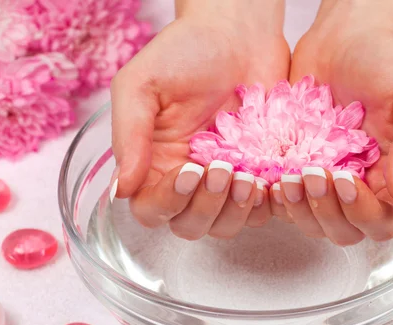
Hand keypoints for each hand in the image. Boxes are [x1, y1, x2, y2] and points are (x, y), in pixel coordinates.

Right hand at [111, 0, 288, 239]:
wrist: (238, 32)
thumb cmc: (185, 52)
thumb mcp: (141, 85)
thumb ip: (129, 136)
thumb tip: (121, 189)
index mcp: (154, 163)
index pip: (151, 209)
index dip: (168, 203)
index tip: (188, 172)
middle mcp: (188, 179)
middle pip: (189, 225)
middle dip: (206, 207)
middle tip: (223, 169)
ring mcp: (225, 180)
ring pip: (225, 225)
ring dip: (236, 210)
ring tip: (249, 176)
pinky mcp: (258, 173)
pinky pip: (262, 210)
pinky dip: (266, 203)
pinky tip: (271, 177)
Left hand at [277, 0, 392, 244]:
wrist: (343, 37)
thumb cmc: (385, 61)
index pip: (383, 222)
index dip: (362, 213)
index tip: (346, 180)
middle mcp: (364, 187)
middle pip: (345, 231)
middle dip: (325, 211)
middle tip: (312, 174)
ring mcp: (329, 181)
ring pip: (313, 222)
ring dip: (298, 208)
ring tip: (287, 176)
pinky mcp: (300, 170)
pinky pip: (287, 202)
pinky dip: (277, 197)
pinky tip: (269, 176)